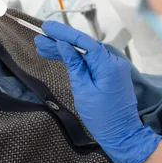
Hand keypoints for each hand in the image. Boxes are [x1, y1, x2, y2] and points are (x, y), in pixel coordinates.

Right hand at [35, 21, 161, 162]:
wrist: (122, 134)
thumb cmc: (103, 118)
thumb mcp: (83, 91)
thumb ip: (74, 65)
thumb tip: (65, 46)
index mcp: (108, 65)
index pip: (83, 41)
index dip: (63, 33)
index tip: (47, 28)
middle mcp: (113, 62)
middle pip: (83, 46)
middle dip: (60, 42)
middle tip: (39, 40)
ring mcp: (113, 67)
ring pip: (85, 53)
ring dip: (65, 50)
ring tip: (43, 48)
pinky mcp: (111, 74)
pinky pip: (91, 61)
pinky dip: (76, 59)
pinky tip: (60, 56)